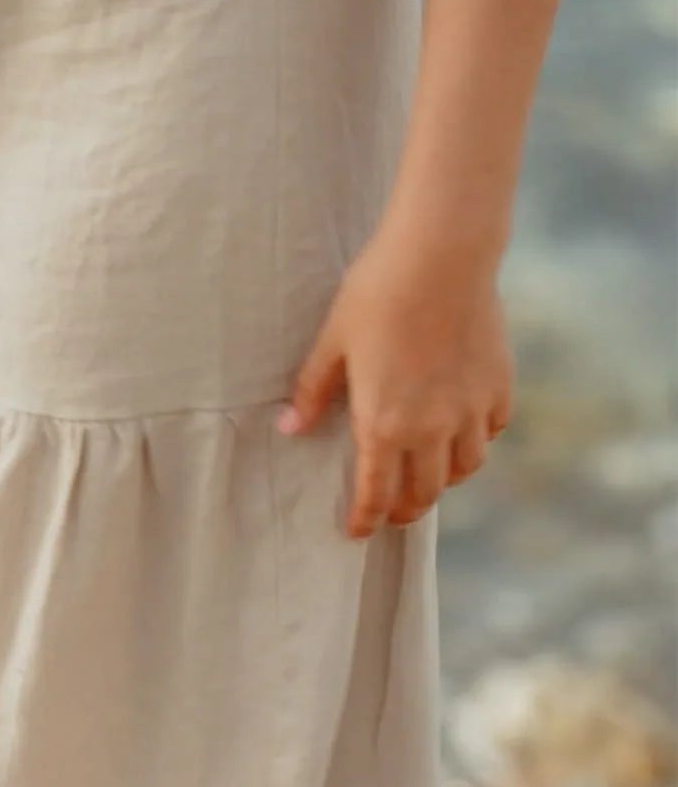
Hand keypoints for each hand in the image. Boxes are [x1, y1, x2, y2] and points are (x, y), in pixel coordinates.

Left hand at [278, 225, 513, 538]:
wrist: (441, 254)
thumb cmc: (378, 293)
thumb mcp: (333, 342)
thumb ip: (313, 391)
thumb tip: (289, 428)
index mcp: (383, 424)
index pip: (375, 494)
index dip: (366, 519)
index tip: (358, 532)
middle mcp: (431, 429)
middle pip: (424, 494)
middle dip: (405, 510)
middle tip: (393, 513)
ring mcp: (470, 410)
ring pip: (464, 470)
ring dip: (443, 480)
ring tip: (429, 475)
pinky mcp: (498, 386)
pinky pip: (491, 431)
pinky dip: (476, 440)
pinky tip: (464, 431)